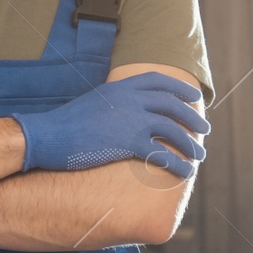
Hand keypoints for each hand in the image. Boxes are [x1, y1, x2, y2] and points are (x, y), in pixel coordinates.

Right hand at [12, 72, 210, 178]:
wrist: (47, 135)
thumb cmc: (63, 124)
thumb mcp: (91, 102)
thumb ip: (112, 103)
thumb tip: (125, 114)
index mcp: (119, 87)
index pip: (157, 80)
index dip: (179, 88)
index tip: (193, 96)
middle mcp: (129, 99)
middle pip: (171, 104)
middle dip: (192, 117)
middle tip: (204, 129)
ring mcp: (130, 120)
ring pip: (172, 129)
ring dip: (190, 144)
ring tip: (200, 155)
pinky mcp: (128, 142)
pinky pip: (162, 154)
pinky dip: (178, 164)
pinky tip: (185, 172)